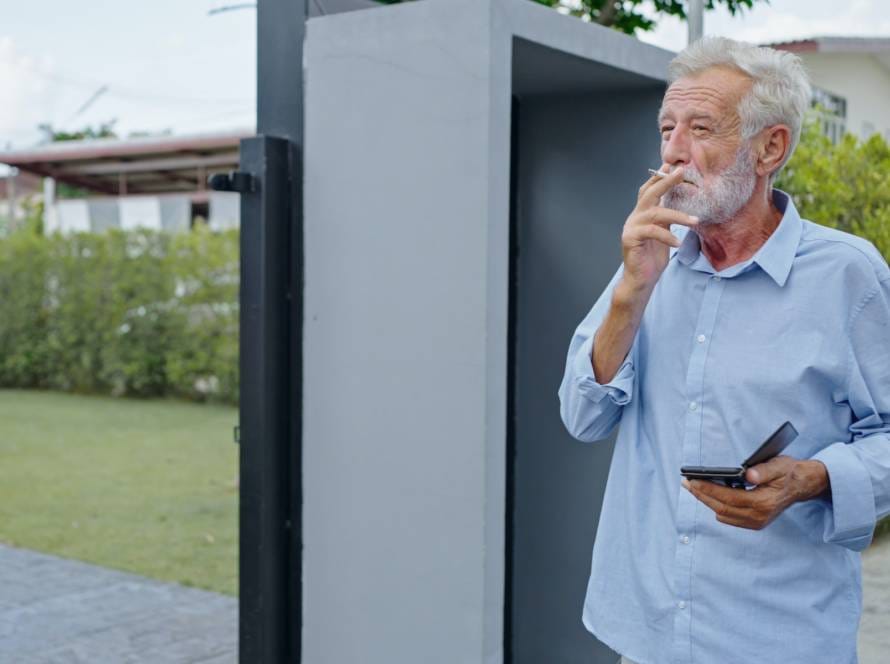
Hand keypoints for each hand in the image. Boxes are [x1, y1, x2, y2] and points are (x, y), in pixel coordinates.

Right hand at [619, 164, 698, 293]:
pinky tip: (677, 242)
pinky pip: (652, 231)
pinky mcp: (630, 239)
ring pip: (654, 213)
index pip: (648, 190)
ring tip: (695, 221)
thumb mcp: (663, 233)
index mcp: (641, 214)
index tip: (672, 166)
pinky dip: (667, 236)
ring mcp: (631, 227)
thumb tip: (680, 203)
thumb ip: (666, 219)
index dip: (658, 177)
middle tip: (680, 172)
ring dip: (677, 215)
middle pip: (648, 193)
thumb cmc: (653, 258)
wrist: (641, 280)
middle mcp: (634, 217)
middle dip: (665, 181)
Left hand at [681, 456, 829, 529]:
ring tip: (692, 487)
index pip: (729, 498)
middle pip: (722, 509)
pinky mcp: (755, 523)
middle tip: (685, 483)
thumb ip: (763, 470)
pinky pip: (730, 517)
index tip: (692, 481)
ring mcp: (757, 522)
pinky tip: (709, 494)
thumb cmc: (788, 473)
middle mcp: (760, 516)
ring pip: (723, 515)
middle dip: (702, 495)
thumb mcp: (779, 465)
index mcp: (765, 502)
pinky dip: (717, 506)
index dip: (708, 490)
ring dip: (707, 501)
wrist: (802, 486)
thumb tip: (747, 473)